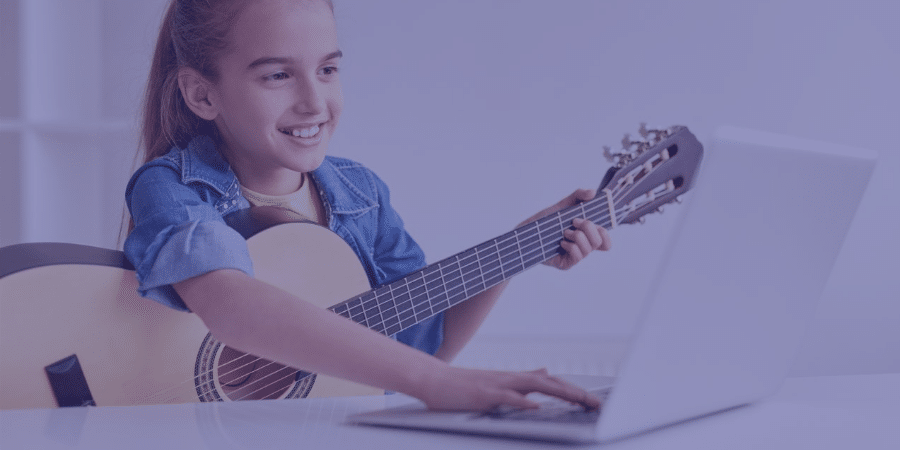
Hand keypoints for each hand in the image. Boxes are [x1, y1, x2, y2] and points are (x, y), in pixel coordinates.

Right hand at [416, 367, 599, 411]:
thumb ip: (524, 379)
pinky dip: (523, 402)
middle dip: (577, 394)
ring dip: (561, 393)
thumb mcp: (500, 382)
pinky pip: (507, 397)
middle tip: (598, 405)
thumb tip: (546, 372)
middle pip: (552, 383)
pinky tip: (536, 407)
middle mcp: (512, 378)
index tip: (594, 403)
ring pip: (536, 386)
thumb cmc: (464, 386)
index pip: (553, 383)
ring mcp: (499, 384)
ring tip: (581, 402)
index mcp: (517, 379)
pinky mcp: (484, 394)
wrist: (433, 380)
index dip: (575, 391)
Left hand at [519, 189, 610, 269]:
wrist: (526, 232)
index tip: (594, 221)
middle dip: (588, 227)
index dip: (605, 234)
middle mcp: (583, 248)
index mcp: (586, 236)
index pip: (605, 242)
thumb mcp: (562, 205)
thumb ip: (578, 196)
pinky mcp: (566, 264)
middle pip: (600, 242)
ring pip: (589, 249)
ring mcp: (575, 257)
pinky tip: (560, 242)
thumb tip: (593, 192)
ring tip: (564, 231)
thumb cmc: (545, 220)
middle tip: (574, 221)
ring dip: (577, 236)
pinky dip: (570, 245)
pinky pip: (578, 256)